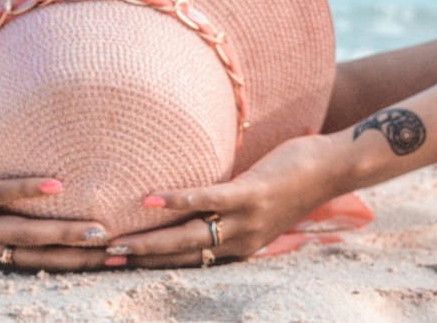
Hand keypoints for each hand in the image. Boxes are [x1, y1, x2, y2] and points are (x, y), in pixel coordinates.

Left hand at [0, 152, 120, 270]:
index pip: (40, 265)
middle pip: (39, 257)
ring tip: (98, 231)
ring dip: (63, 234)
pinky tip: (56, 186)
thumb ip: (1, 212)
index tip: (116, 261)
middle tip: (120, 253)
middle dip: (80, 257)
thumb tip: (43, 196)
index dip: (77, 265)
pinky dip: (27, 190)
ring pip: (24, 234)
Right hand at [103, 134, 350, 267]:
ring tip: (115, 242)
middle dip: (140, 261)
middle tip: (101, 262)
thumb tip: (189, 200)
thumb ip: (223, 209)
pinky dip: (178, 201)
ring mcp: (245, 219)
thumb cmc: (291, 180)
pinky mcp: (251, 194)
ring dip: (149, 240)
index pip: (187, 263)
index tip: (114, 267)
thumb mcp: (254, 206)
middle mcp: (239, 241)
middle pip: (180, 256)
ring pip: (189, 237)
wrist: (335, 168)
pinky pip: (209, 199)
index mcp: (237, 246)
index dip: (150, 267)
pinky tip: (150, 200)